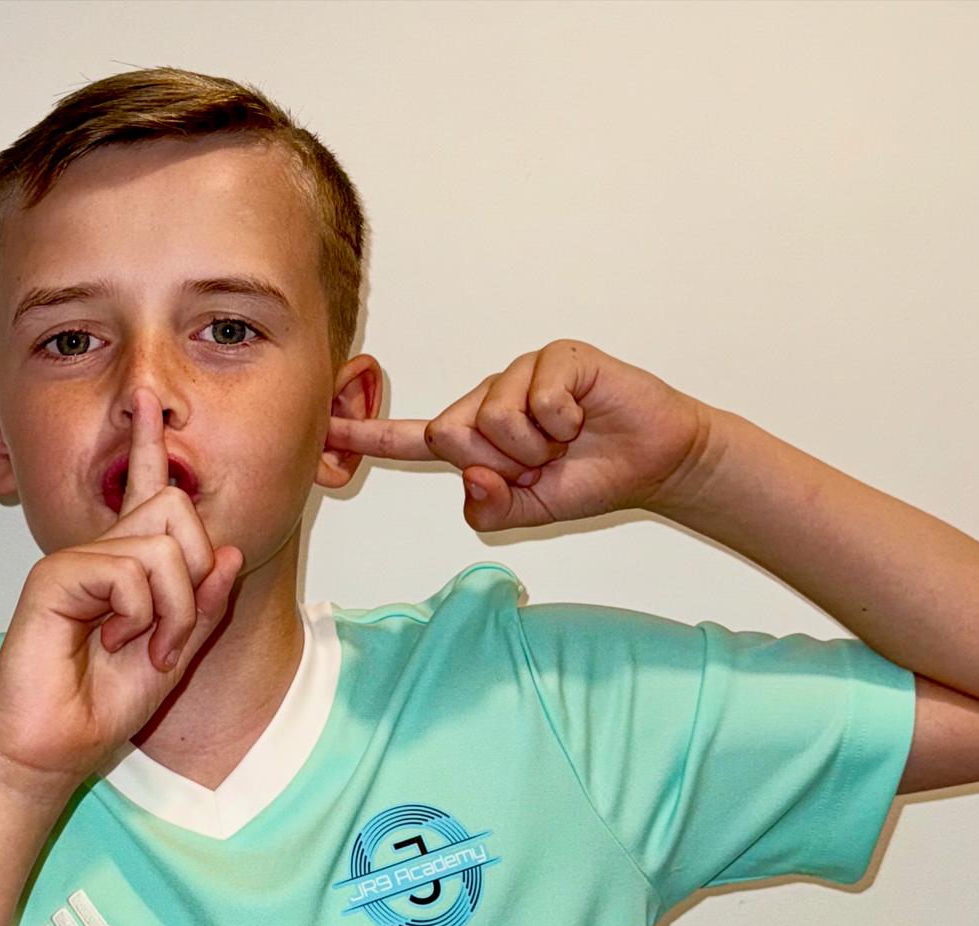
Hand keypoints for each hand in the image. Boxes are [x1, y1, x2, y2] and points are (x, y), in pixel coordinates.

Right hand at [0, 387, 244, 810]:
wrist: (50, 750)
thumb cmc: (98, 708)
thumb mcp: (173, 658)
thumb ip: (202, 608)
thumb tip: (230, 553)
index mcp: (125, 568)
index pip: (146, 494)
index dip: (151, 446)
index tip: (148, 403)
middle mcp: (100, 555)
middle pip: (176, 509)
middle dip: (197, 577)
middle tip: (170, 636)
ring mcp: (75, 562)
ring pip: (162, 547)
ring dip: (171, 611)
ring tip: (140, 649)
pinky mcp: (54, 576)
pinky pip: (128, 572)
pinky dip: (139, 615)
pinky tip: (113, 643)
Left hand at [324, 339, 712, 530]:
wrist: (653, 462)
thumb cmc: (588, 480)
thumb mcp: (528, 513)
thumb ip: (489, 510)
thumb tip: (471, 476)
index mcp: (474, 439)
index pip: (413, 440)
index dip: (368, 437)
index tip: (325, 430)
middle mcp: (488, 401)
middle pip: (452, 433)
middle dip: (500, 462)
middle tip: (542, 461)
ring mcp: (519, 375)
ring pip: (494, 419)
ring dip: (536, 446)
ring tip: (566, 440)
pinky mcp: (555, 359)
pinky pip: (537, 398)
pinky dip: (563, 423)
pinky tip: (583, 418)